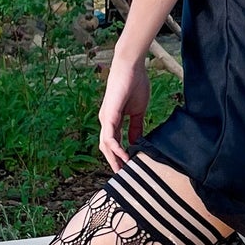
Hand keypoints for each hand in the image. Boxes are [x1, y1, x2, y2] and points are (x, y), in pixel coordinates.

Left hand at [99, 53, 150, 169]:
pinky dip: (116, 148)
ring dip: (114, 159)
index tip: (128, 169)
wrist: (132, 67)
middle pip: (107, 148)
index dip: (119, 157)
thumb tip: (136, 142)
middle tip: (123, 176)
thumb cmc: (135, 85)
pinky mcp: (109, 114)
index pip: (114, 144)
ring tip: (123, 170)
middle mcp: (106, 122)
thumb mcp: (137, 111)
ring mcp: (106, 119)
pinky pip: (109, 136)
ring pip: (106, 145)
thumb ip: (136, 127)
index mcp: (113, 121)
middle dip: (114, 162)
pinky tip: (123, 156)